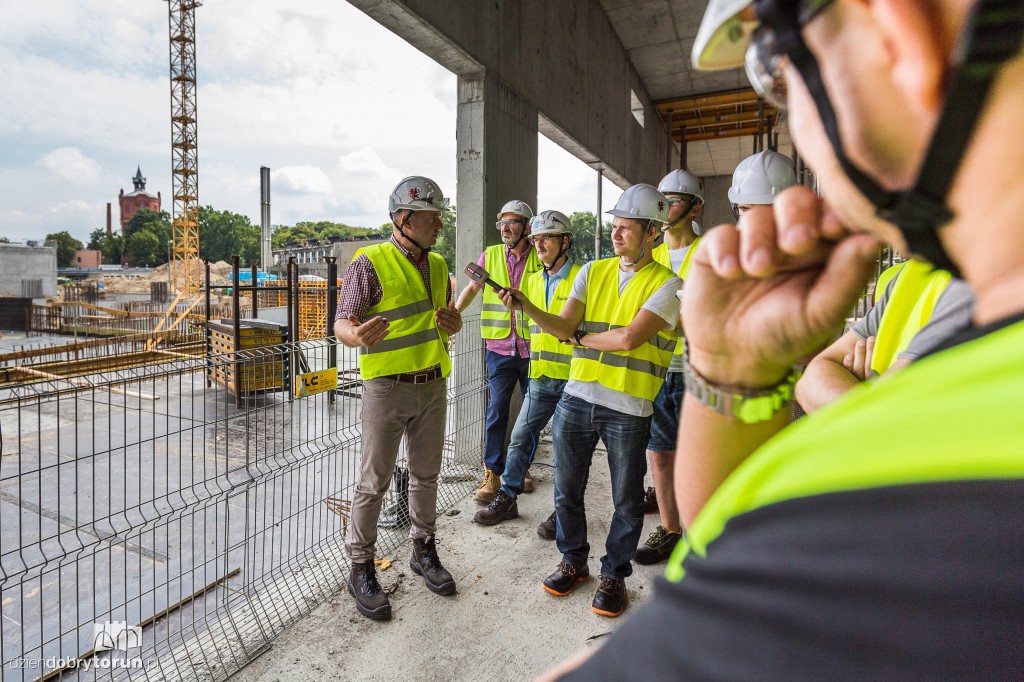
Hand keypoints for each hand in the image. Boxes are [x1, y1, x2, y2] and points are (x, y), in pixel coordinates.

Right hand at [347, 314, 388, 346]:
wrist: (354, 340)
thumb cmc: (356, 330)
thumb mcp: (353, 324)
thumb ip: (353, 320)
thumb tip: (350, 315)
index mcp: (358, 332)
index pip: (367, 325)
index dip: (374, 321)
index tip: (380, 317)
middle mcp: (362, 338)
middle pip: (373, 330)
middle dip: (380, 325)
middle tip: (385, 320)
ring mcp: (367, 343)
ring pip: (376, 335)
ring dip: (383, 329)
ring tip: (387, 324)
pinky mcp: (371, 345)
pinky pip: (378, 340)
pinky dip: (383, 336)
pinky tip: (387, 331)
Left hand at [436, 299, 461, 333]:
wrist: (455, 326)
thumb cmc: (452, 317)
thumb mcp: (452, 311)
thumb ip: (451, 307)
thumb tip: (452, 301)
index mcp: (458, 315)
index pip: (450, 312)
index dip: (444, 310)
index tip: (439, 308)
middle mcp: (458, 321)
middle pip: (449, 317)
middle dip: (442, 315)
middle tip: (436, 313)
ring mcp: (456, 327)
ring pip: (448, 322)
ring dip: (442, 320)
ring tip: (436, 317)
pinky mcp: (453, 332)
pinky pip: (448, 328)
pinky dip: (443, 326)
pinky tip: (439, 323)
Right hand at [497, 287, 526, 311]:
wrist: (525, 302)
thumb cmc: (520, 296)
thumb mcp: (516, 291)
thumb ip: (510, 290)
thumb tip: (504, 287)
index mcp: (506, 294)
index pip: (499, 292)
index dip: (495, 290)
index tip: (493, 288)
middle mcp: (505, 298)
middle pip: (499, 296)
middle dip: (500, 293)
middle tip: (503, 290)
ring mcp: (507, 303)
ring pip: (503, 300)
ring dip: (506, 296)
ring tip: (509, 293)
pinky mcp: (509, 307)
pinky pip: (507, 304)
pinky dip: (509, 300)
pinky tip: (510, 297)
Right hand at [682, 187, 880, 387]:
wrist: (734, 357)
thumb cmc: (785, 335)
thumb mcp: (821, 313)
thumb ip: (847, 276)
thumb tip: (874, 239)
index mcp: (823, 249)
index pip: (831, 212)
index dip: (832, 212)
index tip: (833, 227)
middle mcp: (788, 238)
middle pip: (794, 200)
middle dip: (795, 217)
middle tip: (796, 244)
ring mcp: (752, 241)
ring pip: (756, 215)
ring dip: (758, 240)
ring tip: (758, 270)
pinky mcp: (718, 249)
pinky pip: (721, 234)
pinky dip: (726, 250)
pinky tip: (730, 274)